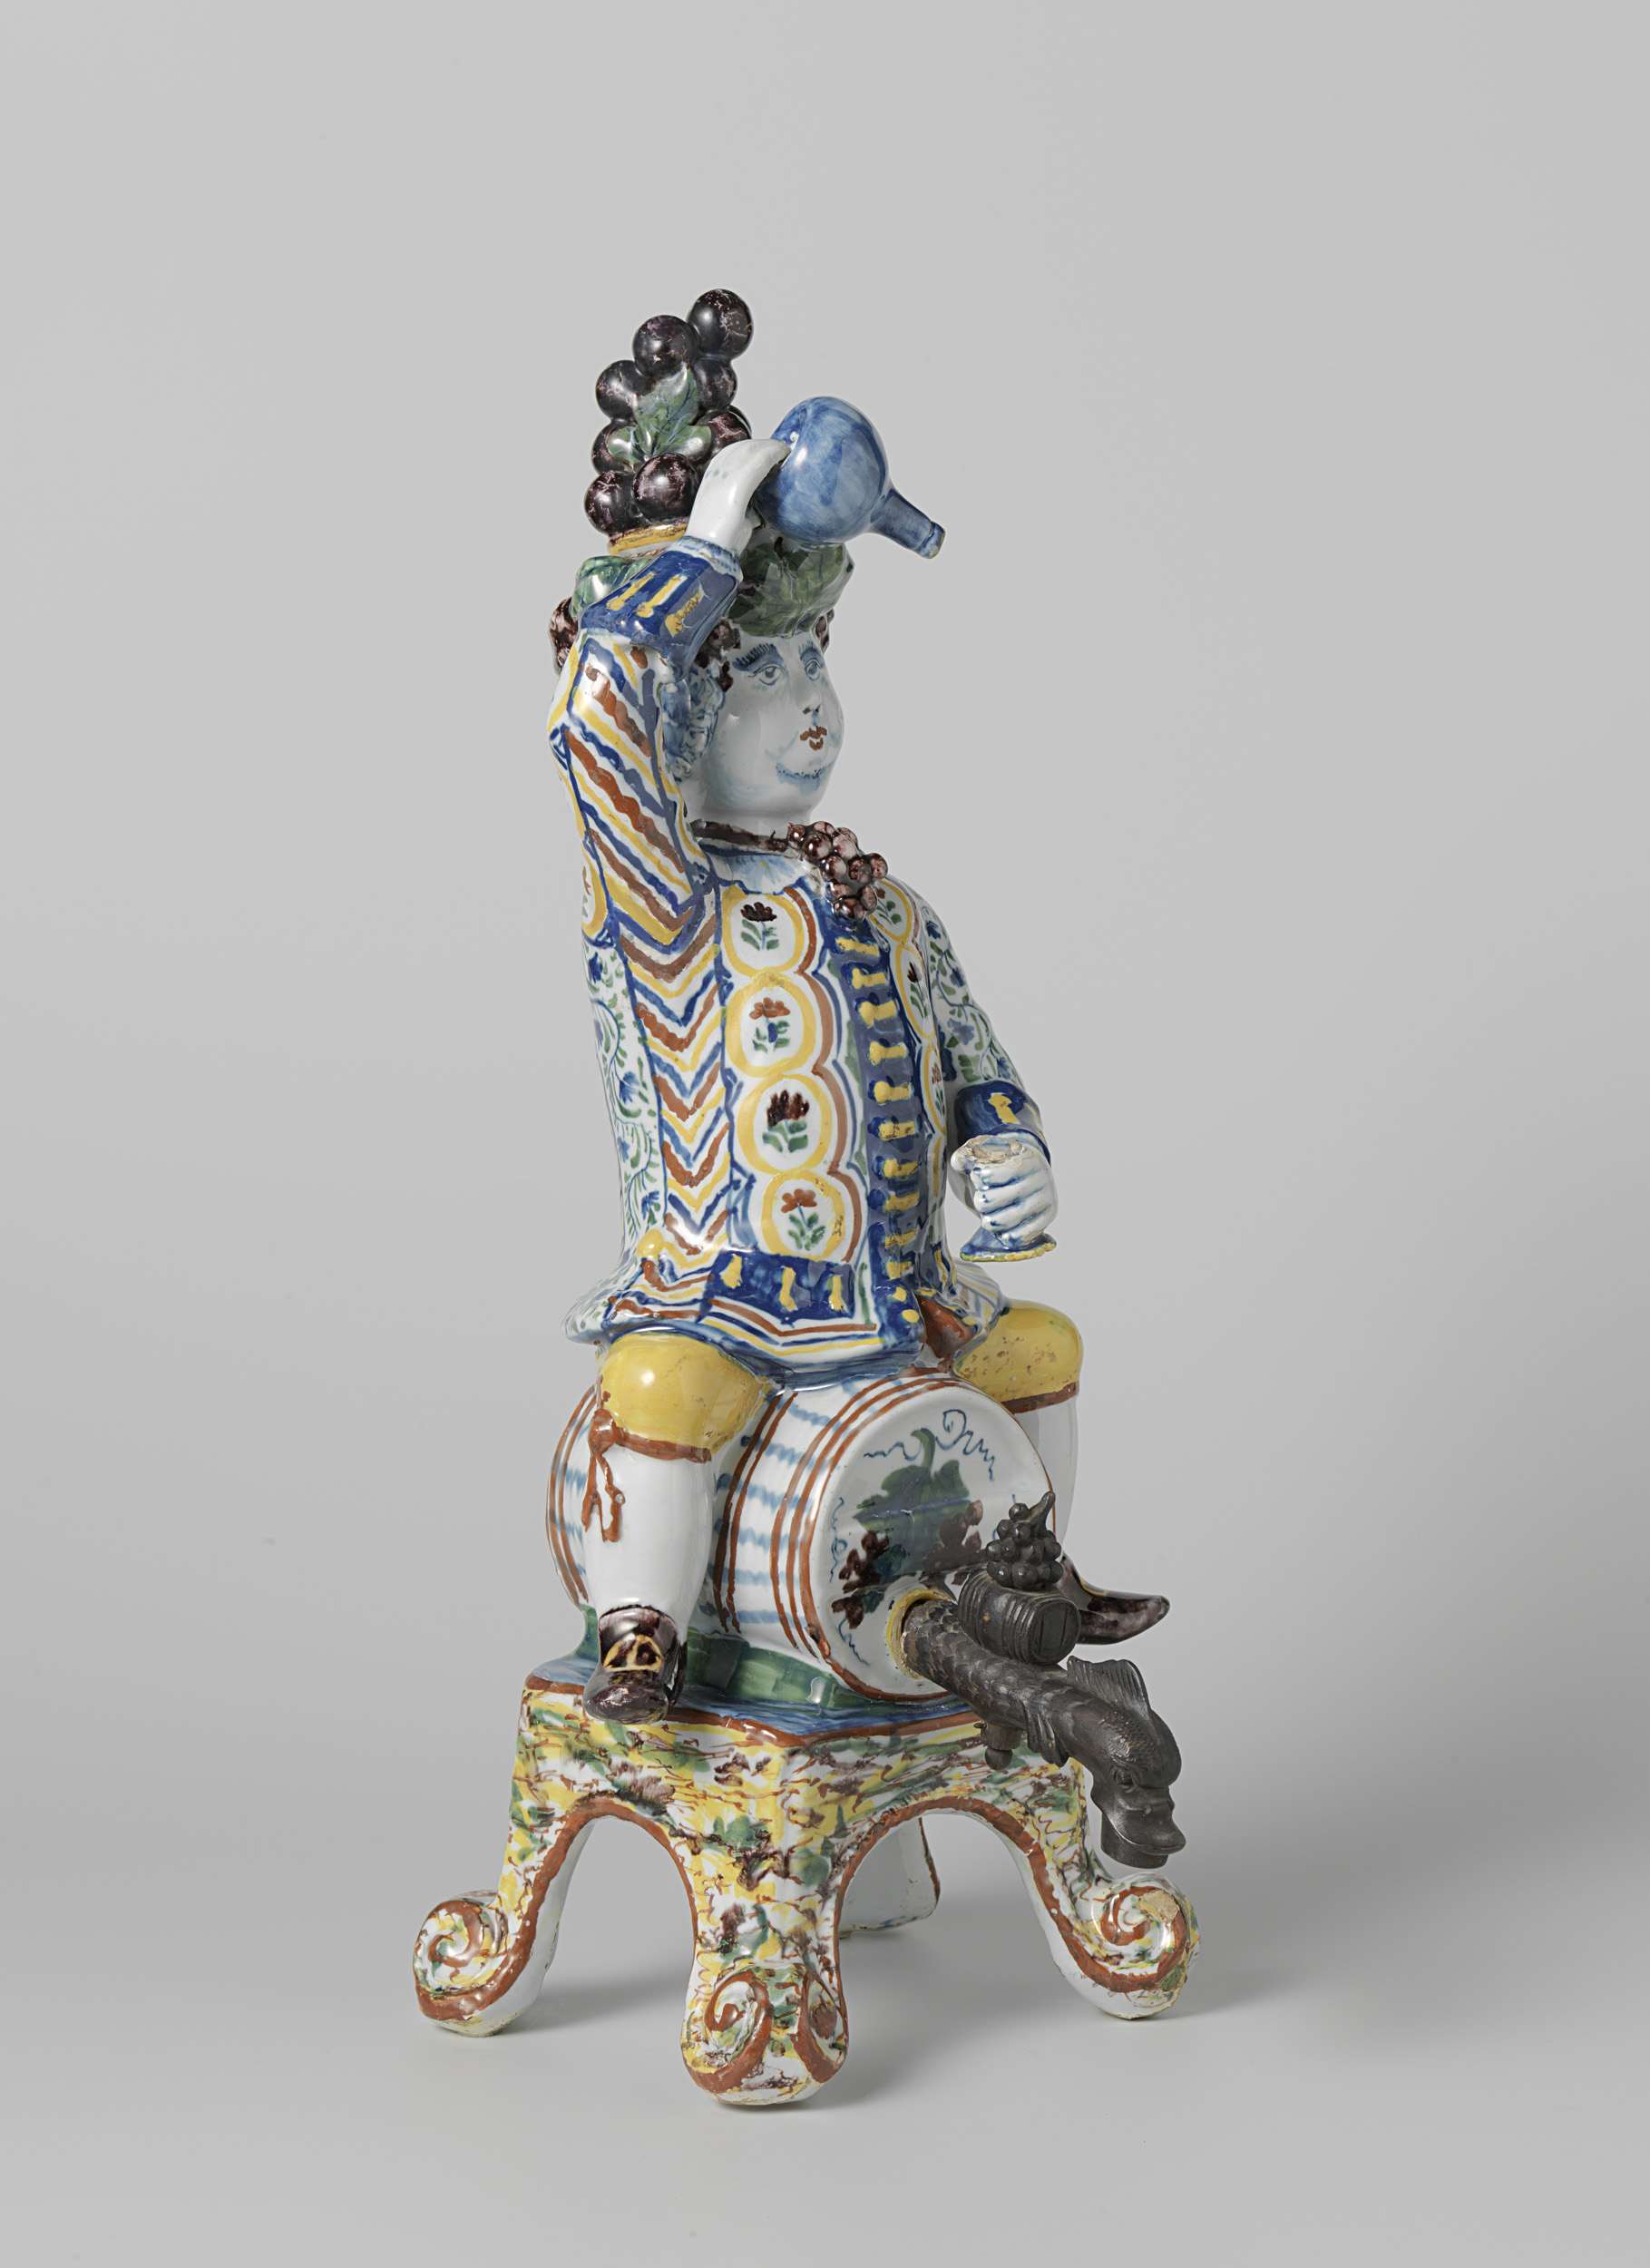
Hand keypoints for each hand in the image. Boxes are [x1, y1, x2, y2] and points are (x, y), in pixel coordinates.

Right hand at [687, 436, 788, 557]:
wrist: (708, 548)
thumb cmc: (718, 540)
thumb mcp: (728, 517)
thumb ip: (740, 511)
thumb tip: (755, 514)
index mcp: (710, 479)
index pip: (732, 454)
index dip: (750, 449)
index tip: (766, 451)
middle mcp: (716, 472)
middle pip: (743, 448)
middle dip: (762, 446)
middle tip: (780, 449)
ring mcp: (726, 475)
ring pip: (752, 450)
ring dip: (770, 447)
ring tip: (784, 450)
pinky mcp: (740, 481)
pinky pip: (761, 460)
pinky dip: (774, 454)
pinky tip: (784, 453)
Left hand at [953, 1137, 1058, 1246]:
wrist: (1034, 1173)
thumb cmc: (1006, 1162)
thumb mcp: (989, 1151)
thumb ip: (968, 1154)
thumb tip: (958, 1162)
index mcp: (1025, 1158)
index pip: (988, 1175)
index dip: (978, 1179)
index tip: (979, 1176)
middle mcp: (1040, 1178)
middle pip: (991, 1200)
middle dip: (981, 1202)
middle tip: (982, 1199)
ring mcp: (1046, 1198)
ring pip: (1005, 1220)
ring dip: (989, 1221)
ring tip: (988, 1216)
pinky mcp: (1048, 1217)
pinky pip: (1022, 1235)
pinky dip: (1007, 1236)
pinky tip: (1001, 1232)